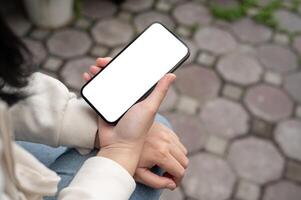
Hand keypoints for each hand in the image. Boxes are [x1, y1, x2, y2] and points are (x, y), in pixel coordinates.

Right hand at [83, 57, 175, 175]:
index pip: (132, 74)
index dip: (126, 64)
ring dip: (98, 72)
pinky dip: (91, 83)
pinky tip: (87, 76)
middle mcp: (127, 97)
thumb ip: (159, 91)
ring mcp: (114, 101)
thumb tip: (172, 74)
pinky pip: (96, 92)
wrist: (118, 146)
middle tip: (102, 61)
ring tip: (94, 68)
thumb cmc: (137, 129)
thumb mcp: (150, 107)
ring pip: (105, 81)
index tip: (119, 57)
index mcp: (139, 95)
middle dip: (108, 66)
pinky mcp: (103, 106)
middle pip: (117, 75)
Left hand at [134, 122, 187, 189]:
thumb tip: (172, 185)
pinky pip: (177, 141)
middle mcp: (166, 142)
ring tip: (164, 163)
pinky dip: (174, 149)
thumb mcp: (139, 173)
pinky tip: (163, 152)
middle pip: (184, 162)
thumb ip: (157, 182)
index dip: (177, 180)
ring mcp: (166, 133)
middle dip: (178, 170)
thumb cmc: (128, 156)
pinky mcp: (165, 128)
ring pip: (183, 151)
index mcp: (160, 154)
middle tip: (166, 174)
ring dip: (177, 159)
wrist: (120, 136)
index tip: (169, 182)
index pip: (180, 171)